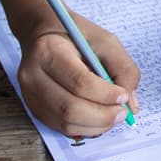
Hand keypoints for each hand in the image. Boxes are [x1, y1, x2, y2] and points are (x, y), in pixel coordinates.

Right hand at [15, 9, 139, 138]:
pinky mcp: (34, 108)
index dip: (105, 94)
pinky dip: (85, 128)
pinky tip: (98, 118)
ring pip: (66, 123)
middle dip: (102, 116)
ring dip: (96, 126)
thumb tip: (130, 104)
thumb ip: (123, 69)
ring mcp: (30, 95)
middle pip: (70, 108)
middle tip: (123, 112)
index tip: (124, 96)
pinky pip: (62, 128)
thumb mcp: (104, 40)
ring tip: (113, 115)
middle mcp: (33, 76)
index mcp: (49, 51)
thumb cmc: (74, 35)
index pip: (79, 82)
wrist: (41, 33)